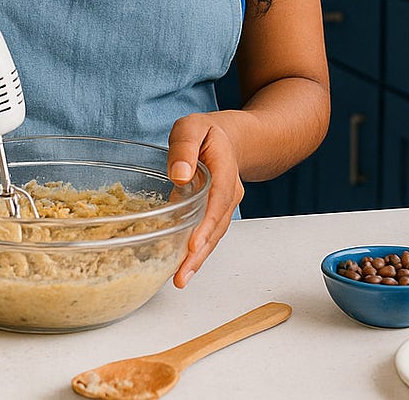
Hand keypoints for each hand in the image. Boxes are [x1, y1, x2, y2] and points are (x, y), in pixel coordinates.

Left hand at [166, 113, 244, 287]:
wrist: (229, 138)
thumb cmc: (206, 133)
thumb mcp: (192, 127)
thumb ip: (185, 146)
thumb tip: (179, 175)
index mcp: (225, 171)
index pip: (218, 200)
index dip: (207, 224)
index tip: (194, 244)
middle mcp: (229, 193)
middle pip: (217, 226)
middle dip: (201, 253)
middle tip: (182, 276)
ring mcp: (224, 206)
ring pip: (214, 236)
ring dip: (198, 259)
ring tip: (180, 279)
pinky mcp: (215, 214)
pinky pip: (208, 234)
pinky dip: (197, 252)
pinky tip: (182, 269)